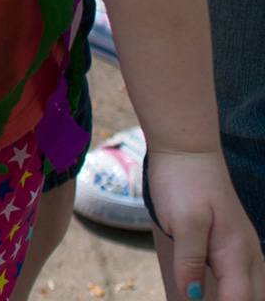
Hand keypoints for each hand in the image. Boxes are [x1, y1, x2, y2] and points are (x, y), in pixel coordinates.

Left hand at [148, 147, 264, 300]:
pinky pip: (246, 276)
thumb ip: (190, 259)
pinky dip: (238, 289)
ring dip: (240, 298)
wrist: (188, 152)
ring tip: (207, 297)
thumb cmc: (183, 183)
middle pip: (254, 298)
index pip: (239, 299)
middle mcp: (248, 254)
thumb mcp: (182, 221)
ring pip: (255, 288)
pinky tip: (220, 291)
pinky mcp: (236, 242)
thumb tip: (191, 295)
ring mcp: (245, 248)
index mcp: (235, 252)